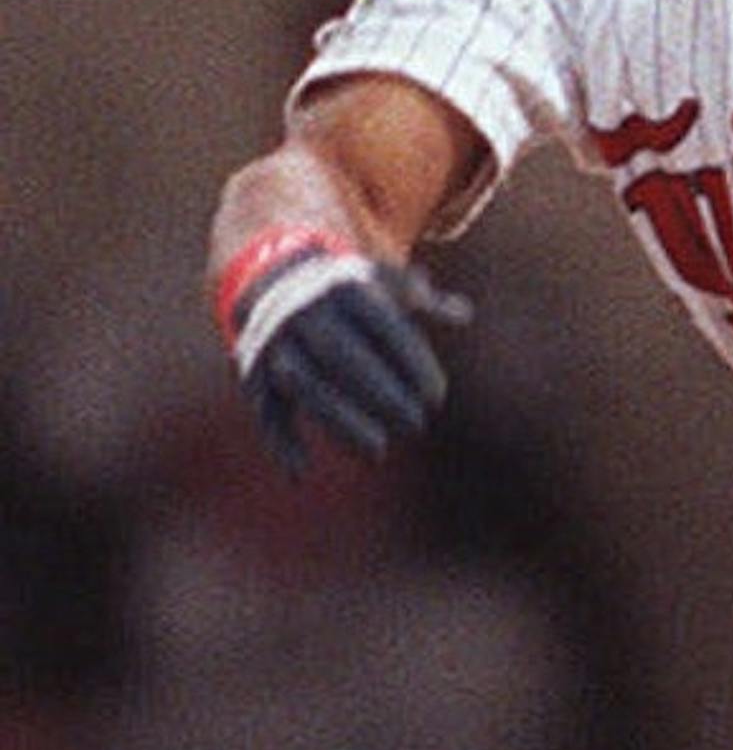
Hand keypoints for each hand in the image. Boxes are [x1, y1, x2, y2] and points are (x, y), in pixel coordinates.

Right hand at [223, 235, 470, 473]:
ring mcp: (276, 342)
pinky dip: (277, 439)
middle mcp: (306, 313)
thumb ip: (421, 300)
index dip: (413, 361)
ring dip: (340, 422)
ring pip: (306, 385)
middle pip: (343, 356)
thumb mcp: (381, 282)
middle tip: (416, 426)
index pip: (383, 327)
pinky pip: (262, 406)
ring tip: (378, 453)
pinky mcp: (252, 368)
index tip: (437, 397)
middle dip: (381, 394)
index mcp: (345, 289)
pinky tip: (300, 472)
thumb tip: (463, 314)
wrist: (267, 276)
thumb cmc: (344, 289)